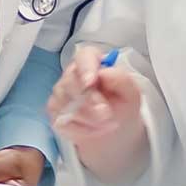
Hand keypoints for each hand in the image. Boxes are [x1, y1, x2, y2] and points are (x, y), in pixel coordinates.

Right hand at [50, 51, 152, 179]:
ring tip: (108, 123)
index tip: (91, 82)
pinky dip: (82, 129)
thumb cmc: (121, 104)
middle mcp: (73, 74)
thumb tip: (105, 72)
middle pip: (71, 82)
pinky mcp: (55, 111)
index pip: (84, 56)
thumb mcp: (131, 93)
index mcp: (93, 62)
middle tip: (107, 114)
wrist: (114, 126)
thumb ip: (122, 79)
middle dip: (90, 101)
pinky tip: (95, 129)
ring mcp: (60, 92)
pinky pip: (63, 120)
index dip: (86, 68)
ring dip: (90, 118)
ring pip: (66, 103)